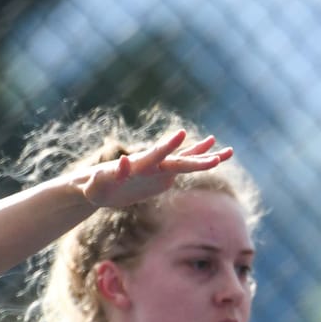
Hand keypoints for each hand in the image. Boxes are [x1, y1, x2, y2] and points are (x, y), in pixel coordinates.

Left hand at [75, 131, 233, 209]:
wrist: (100, 186)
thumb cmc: (91, 187)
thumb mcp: (91, 187)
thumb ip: (96, 180)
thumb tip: (108, 169)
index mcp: (136, 165)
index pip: (154, 155)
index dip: (167, 146)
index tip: (182, 134)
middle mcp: (151, 163)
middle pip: (177, 159)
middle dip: (195, 155)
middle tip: (215, 145)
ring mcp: (160, 168)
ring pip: (186, 161)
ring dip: (206, 156)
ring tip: (229, 151)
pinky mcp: (164, 176)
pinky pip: (186, 167)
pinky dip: (200, 161)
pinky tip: (218, 156)